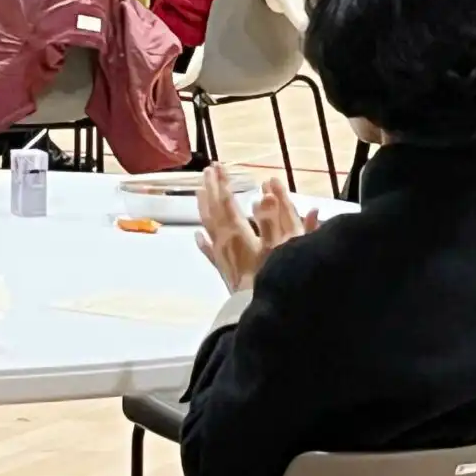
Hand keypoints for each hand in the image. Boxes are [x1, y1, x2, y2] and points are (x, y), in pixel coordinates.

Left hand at [195, 166, 313, 292]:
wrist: (254, 310)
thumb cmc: (270, 277)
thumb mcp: (279, 247)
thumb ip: (275, 219)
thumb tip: (267, 195)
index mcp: (237, 231)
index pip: (227, 200)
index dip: (222, 182)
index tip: (218, 165)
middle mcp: (224, 240)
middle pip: (214, 209)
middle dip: (211, 188)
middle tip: (207, 170)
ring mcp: (220, 254)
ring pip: (207, 225)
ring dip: (203, 207)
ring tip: (199, 192)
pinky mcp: (221, 269)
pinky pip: (208, 251)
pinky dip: (202, 242)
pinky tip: (196, 236)